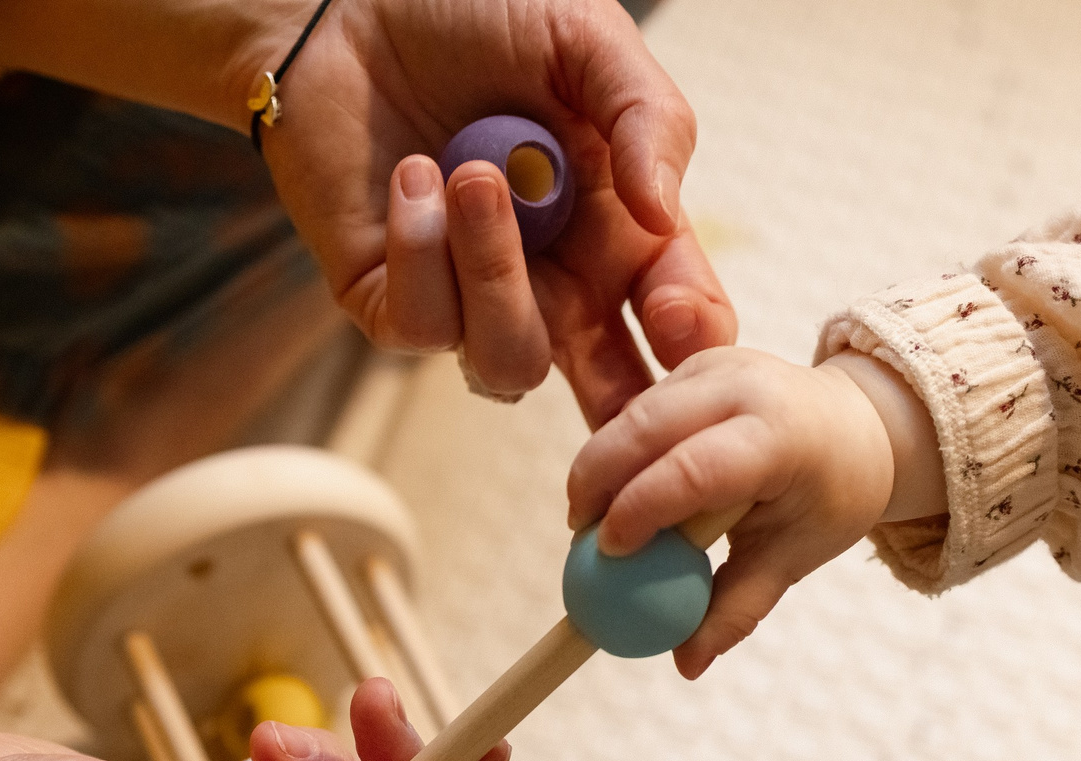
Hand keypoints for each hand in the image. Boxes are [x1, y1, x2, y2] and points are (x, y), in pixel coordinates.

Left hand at [256, 0, 734, 422]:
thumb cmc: (473, 11)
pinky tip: (413, 174)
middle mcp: (553, 280)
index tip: (674, 315)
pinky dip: (423, 250)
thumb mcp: (585, 42)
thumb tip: (665, 214)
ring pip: (510, 361)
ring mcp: (471, 298)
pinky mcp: (392, 301)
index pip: (674, 311)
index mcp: (615, 229)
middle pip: (607, 384)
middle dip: (622, 400)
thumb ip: (648, 118)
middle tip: (624, 388)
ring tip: (474, 175)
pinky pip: (425, 325)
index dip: (688, 332)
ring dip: (497, 275)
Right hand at [568, 347, 930, 676]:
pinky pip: (641, 407)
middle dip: (596, 480)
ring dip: (602, 466)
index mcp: (780, 437)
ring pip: (633, 413)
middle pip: (646, 426)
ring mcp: (717, 366)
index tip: (607, 553)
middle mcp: (746, 387)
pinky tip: (625, 488)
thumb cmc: (829, 496)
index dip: (641, 509)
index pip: (694, 470)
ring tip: (595, 521)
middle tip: (577, 537)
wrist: (859, 425)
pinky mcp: (695, 362)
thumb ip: (738, 608)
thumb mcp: (794, 556)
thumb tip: (686, 664)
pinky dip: (621, 449)